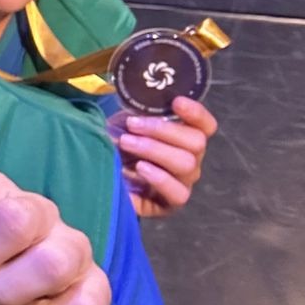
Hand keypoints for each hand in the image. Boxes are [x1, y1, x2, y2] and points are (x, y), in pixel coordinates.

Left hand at [109, 96, 216, 217]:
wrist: (99, 173)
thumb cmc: (117, 143)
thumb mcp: (125, 123)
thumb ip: (139, 112)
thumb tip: (139, 101)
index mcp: (184, 136)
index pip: (205, 125)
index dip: (196, 113)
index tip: (176, 102)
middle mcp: (190, 159)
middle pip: (196, 142)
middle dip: (162, 130)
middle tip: (132, 125)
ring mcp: (183, 182)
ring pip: (186, 164)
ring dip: (154, 149)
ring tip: (126, 143)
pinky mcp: (170, 203)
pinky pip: (177, 193)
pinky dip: (159, 178)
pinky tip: (140, 168)